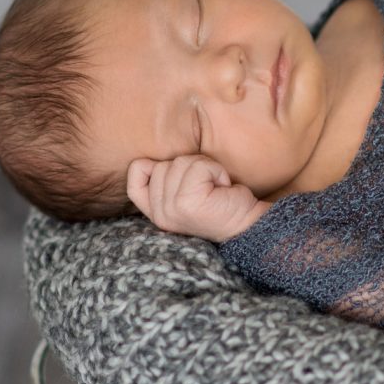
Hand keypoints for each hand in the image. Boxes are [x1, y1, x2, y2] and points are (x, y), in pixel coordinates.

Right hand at [127, 155, 268, 241]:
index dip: (152, 165)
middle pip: (163, 164)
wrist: (248, 226)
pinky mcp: (187, 203)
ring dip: (205, 168)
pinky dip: (215, 170)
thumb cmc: (220, 205)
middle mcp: (159, 215)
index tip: (180, 176)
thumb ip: (165, 181)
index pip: (135, 175)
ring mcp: (171, 210)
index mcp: (156, 213)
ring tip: (215, 187)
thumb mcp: (185, 194)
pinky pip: (198, 166)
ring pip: (181, 163)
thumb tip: (152, 157)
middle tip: (207, 186)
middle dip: (190, 166)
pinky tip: (222, 187)